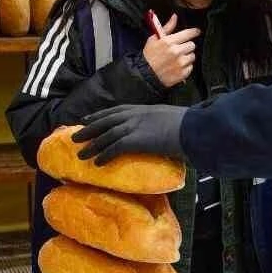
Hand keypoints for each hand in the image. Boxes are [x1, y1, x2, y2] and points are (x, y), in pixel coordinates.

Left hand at [72, 105, 187, 164]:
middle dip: (90, 128)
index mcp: (145, 109)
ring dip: (92, 145)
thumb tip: (163, 132)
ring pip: (106, 135)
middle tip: (76, 135)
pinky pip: (114, 148)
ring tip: (80, 153)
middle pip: (106, 121)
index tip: (88, 118)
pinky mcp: (135, 140)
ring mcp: (135, 126)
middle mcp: (136, 115)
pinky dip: (104, 156)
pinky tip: (97, 163)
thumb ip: (163, 123)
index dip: (100, 115)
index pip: (117, 110)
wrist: (194, 128)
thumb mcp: (173, 118)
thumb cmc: (190, 125)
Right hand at [142, 14, 200, 88]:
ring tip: (177, 59)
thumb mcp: (154, 39)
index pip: (188, 33)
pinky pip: (191, 67)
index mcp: (169, 42)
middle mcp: (176, 52)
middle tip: (179, 49)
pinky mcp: (182, 73)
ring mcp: (180, 63)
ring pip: (192, 56)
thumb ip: (167, 28)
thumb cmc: (149, 57)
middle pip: (192, 45)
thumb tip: (175, 17)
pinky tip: (177, 67)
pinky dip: (186, 67)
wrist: (145, 75)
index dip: (194, 32)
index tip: (197, 31)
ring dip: (187, 56)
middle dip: (186, 46)